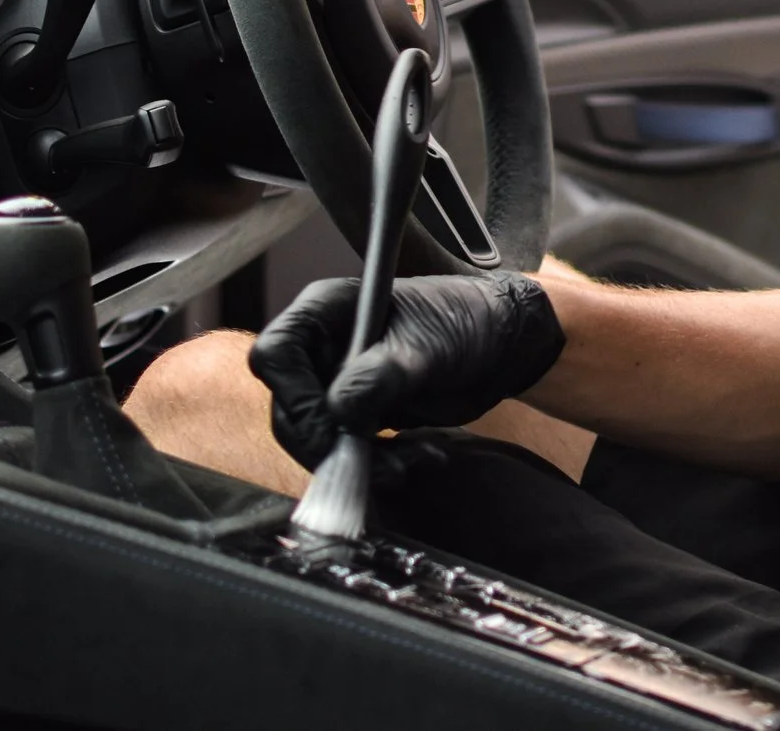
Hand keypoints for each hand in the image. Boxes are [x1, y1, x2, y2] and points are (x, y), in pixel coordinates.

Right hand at [250, 272, 565, 469]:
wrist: (503, 347)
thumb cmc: (466, 321)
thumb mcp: (426, 346)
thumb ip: (380, 376)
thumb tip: (339, 413)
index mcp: (326, 312)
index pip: (276, 355)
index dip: (293, 396)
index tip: (333, 427)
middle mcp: (322, 347)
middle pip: (289, 409)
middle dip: (330, 444)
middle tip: (375, 463)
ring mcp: (337, 384)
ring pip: (316, 440)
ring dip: (358, 463)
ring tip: (410, 463)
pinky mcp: (358, 416)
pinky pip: (347, 453)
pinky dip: (378, 466)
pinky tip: (419, 458)